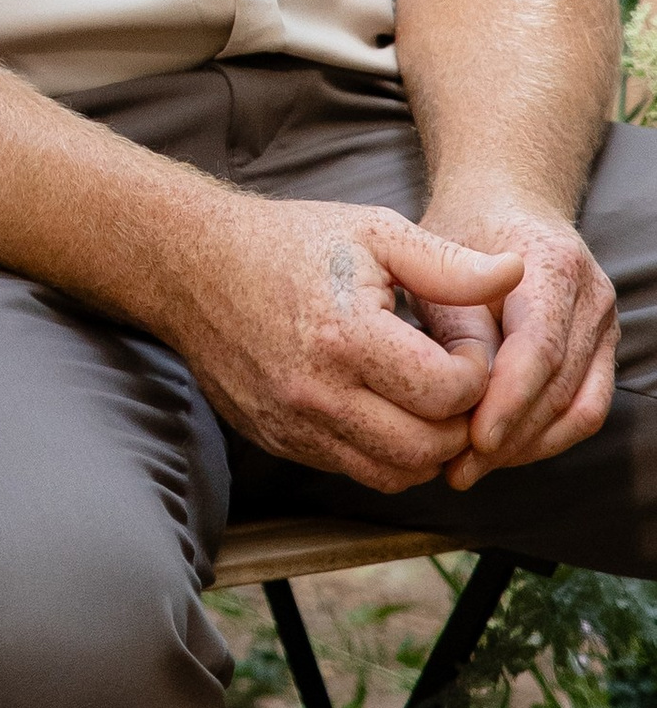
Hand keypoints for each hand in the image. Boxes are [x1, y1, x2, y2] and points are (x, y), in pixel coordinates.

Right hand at [169, 194, 525, 492]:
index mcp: (346, 335)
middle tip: (452, 378)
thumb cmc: (288, 242)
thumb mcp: (373, 232)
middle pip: (430, 448)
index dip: (476, 371)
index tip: (459, 343)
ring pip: (396, 475)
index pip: (449, 393)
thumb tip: (514, 274)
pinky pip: (355, 471)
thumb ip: (448, 264)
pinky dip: (385, 453)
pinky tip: (384, 409)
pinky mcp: (280, 442)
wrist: (192, 267)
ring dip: (427, 446)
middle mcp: (317, 392)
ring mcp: (294, 425)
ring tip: (423, 398)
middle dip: (460, 419)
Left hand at [414, 188, 615, 485]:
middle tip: (458, 469)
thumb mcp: (437, 261)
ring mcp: (605, 324)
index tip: (471, 440)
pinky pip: (585, 409)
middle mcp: (592, 295)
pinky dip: (544, 438)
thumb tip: (455, 397)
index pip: (540, 349)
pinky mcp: (602, 349)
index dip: (507, 401)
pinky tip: (500, 451)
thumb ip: (451, 322)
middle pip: (561, 388)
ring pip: (578, 409)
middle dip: (510, 437)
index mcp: (552, 263)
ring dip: (526, 448)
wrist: (505, 202)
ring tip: (470, 468)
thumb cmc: (460, 231)